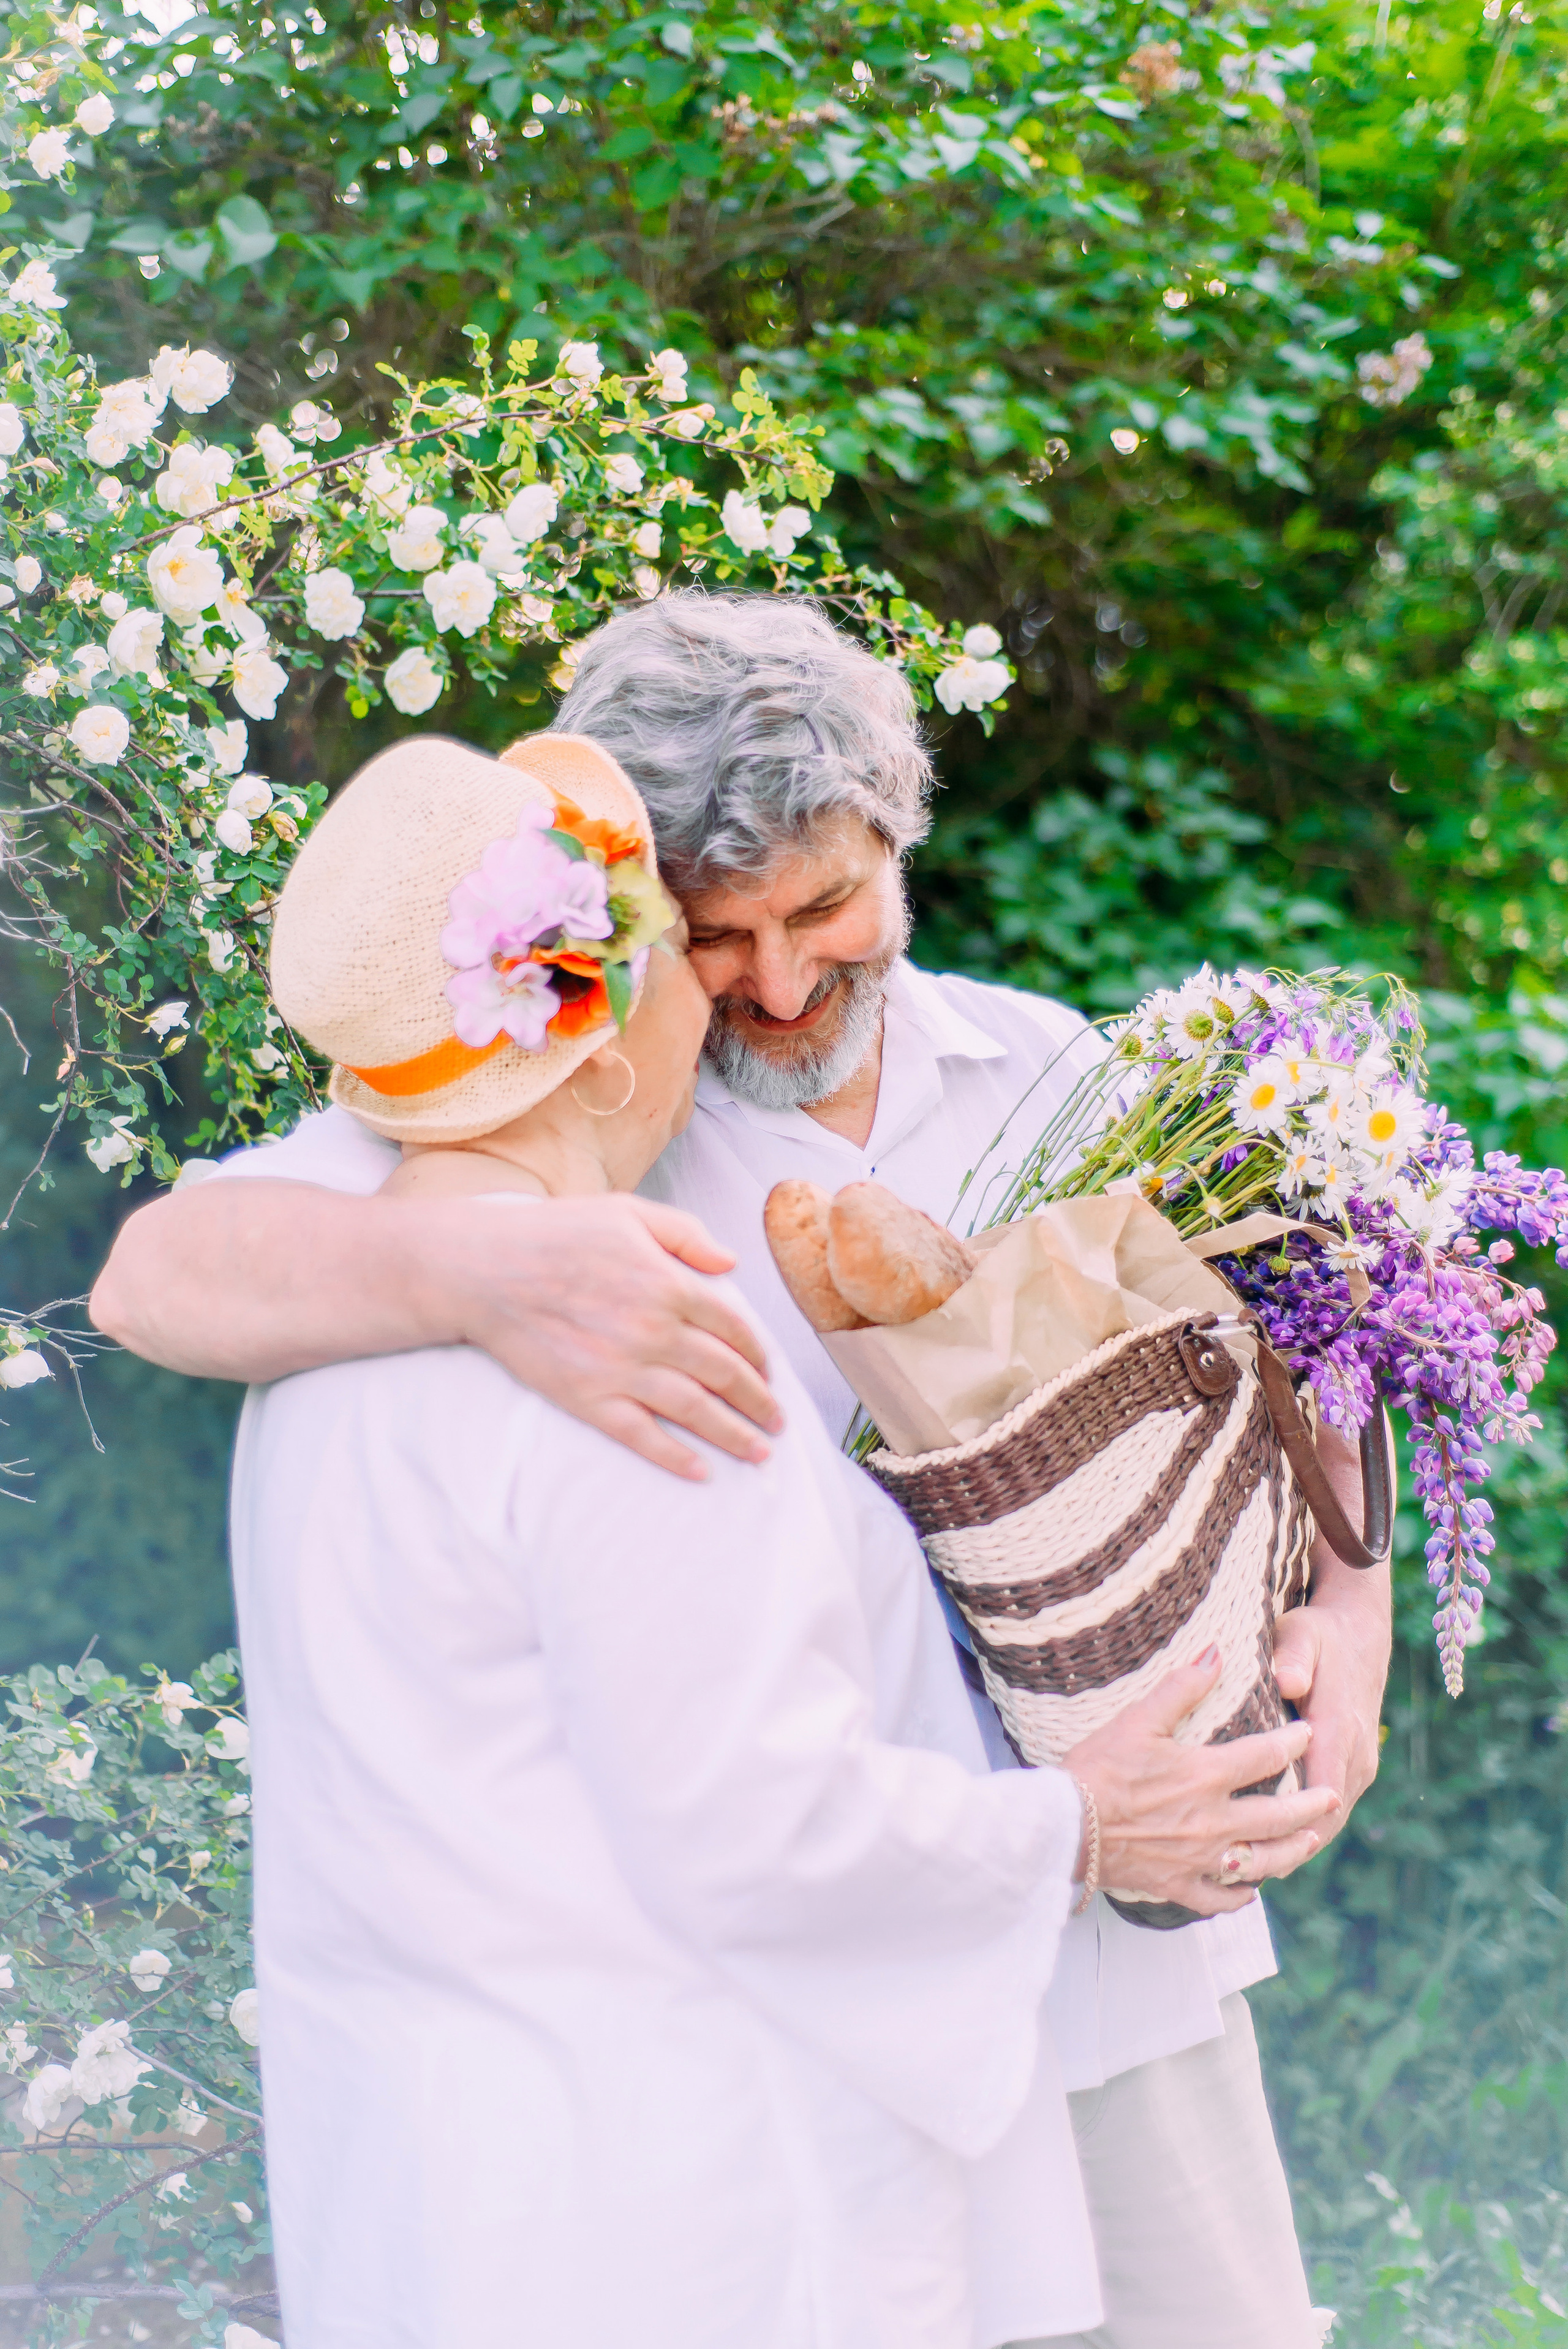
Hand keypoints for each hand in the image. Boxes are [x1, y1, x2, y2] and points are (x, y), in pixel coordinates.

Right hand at [417, 1192, 784, 1482]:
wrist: (486, 1269)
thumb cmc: (557, 1233)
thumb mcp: (628, 1212)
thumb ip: (686, 1234)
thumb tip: (731, 1264)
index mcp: (670, 1284)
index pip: (734, 1328)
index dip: (759, 1354)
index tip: (768, 1371)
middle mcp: (654, 1330)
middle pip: (726, 1374)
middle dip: (759, 1401)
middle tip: (777, 1420)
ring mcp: (622, 1369)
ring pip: (696, 1410)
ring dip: (735, 1435)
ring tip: (759, 1452)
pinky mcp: (589, 1398)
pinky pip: (643, 1436)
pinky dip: (676, 1457)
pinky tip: (702, 1471)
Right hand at [1063, 1651, 1341, 1915]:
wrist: (1063, 1827)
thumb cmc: (1096, 1769)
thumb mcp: (1138, 1720)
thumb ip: (1181, 1688)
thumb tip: (1215, 1654)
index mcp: (1204, 1775)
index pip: (1263, 1756)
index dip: (1291, 1743)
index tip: (1308, 1732)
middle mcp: (1211, 1820)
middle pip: (1276, 1816)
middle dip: (1310, 1804)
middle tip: (1333, 1796)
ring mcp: (1197, 1858)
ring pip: (1260, 1861)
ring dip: (1290, 1851)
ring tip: (1310, 1841)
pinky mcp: (1177, 1884)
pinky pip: (1219, 1897)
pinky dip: (1240, 1895)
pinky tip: (1251, 1890)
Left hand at [1272, 1418, 1393, 1850]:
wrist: (1360, 1631)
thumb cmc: (1319, 1634)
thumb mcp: (1301, 1635)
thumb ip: (1293, 1659)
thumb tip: (1286, 1681)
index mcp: (1338, 1728)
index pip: (1319, 1792)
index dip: (1290, 1827)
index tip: (1254, 1848)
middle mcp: (1354, 1754)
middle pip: (1325, 1819)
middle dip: (1286, 1849)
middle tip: (1239, 1872)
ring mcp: (1358, 1764)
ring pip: (1329, 1819)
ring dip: (1295, 1845)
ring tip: (1248, 1870)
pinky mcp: (1354, 1766)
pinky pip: (1331, 1808)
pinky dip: (1305, 1829)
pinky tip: (1270, 1845)